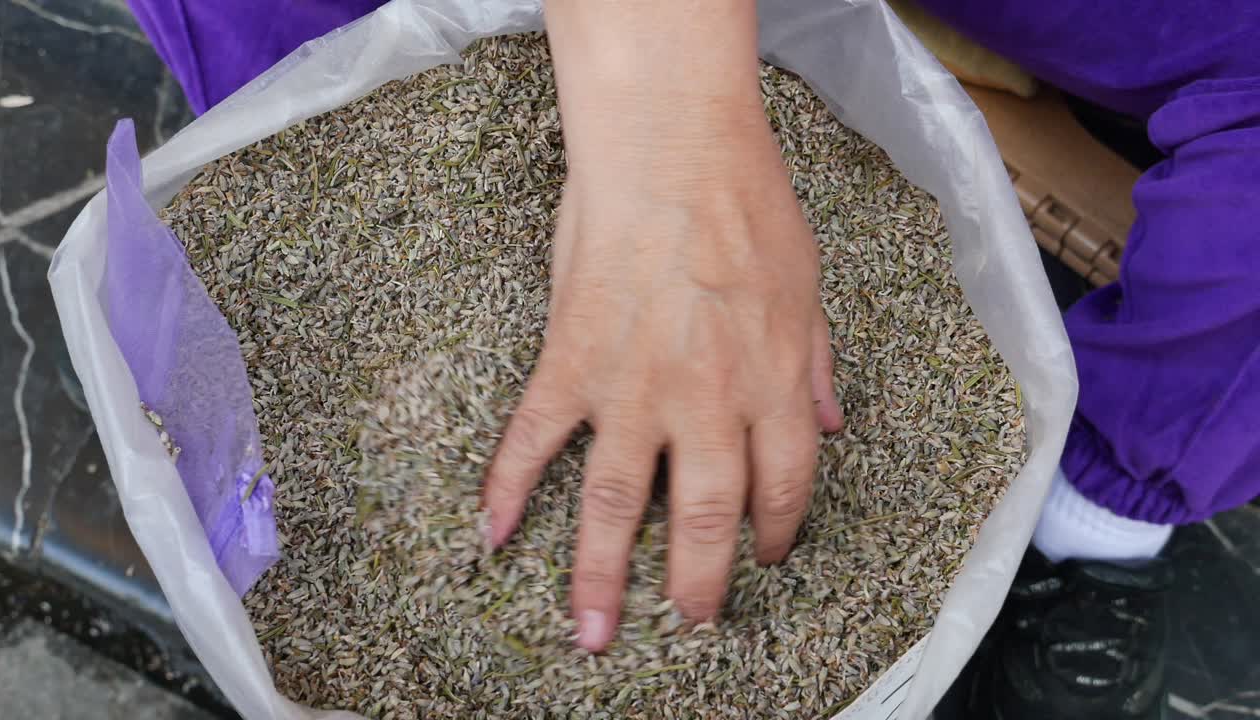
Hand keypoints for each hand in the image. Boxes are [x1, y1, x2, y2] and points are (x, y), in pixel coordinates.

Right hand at [481, 0, 842, 652]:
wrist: (672, 146)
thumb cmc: (746, 202)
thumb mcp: (808, 284)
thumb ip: (816, 362)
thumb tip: (830, 421)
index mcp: (772, 386)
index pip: (782, 486)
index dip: (776, 532)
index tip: (767, 556)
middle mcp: (706, 404)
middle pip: (702, 518)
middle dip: (695, 585)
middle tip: (687, 622)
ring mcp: (632, 389)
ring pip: (613, 503)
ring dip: (599, 576)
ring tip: (591, 632)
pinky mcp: (572, 363)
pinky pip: (535, 438)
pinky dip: (507, 487)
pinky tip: (489, 533)